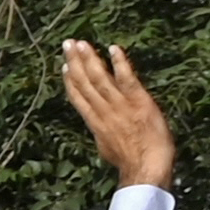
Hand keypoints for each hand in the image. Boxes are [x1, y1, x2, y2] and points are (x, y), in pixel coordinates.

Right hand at [61, 38, 174, 193]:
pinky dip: (119, 63)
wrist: (146, 167)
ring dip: (89, 58)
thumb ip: (103, 133)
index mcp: (95, 123)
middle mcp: (103, 111)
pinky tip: (112, 48)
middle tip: (67, 44)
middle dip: (74, 62)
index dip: (69, 80)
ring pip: (99, 77)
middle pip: (84, 82)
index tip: (63, 66)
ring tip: (80, 43)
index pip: (78, 97)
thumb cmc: (131, 162)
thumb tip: (99, 127)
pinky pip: (125, 78)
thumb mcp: (108, 148)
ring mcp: (119, 105)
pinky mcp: (137, 100)